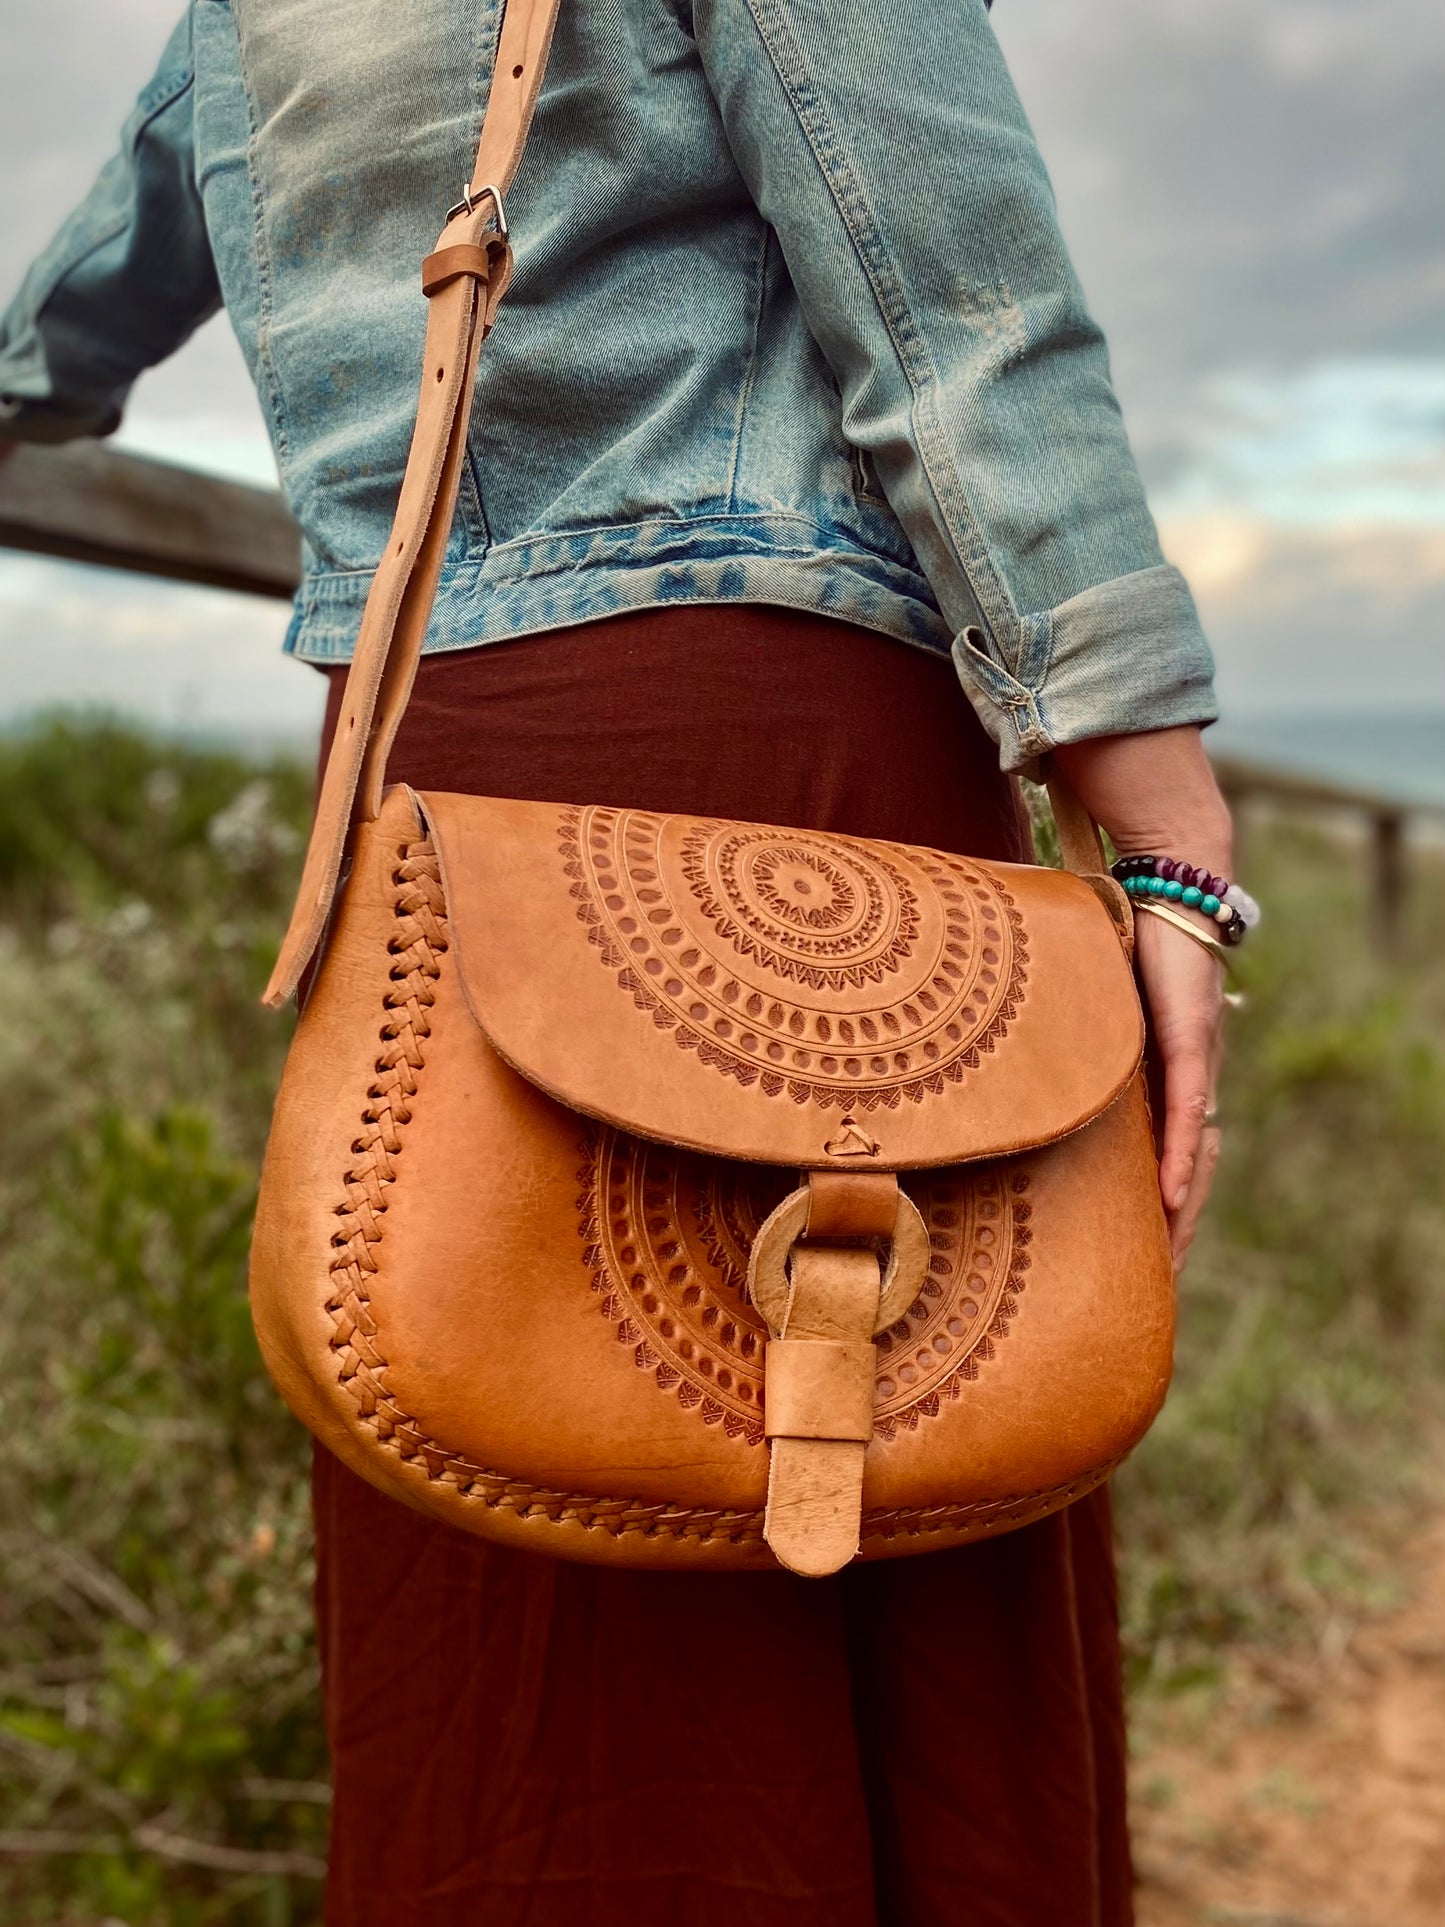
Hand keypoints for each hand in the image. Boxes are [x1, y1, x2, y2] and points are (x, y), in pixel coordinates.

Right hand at [1051, 726, 1230, 1270]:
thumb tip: (963, 1045)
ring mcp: (1189, 1063)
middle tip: (1150, 1287)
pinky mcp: (1188, 1040)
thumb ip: (1034, 1031)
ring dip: (1180, 1212)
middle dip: (1172, 1235)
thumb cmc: (1111, 931)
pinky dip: (1180, 1158)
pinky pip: (1186, 1114)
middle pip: (1185, 1175)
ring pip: (1193, 1157)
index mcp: (1152, 1077)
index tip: (1130, 1261)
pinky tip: (1169, 1197)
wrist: (1166, 874)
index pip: (1156, 1157)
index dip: (1147, 1210)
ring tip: (1162, 1261)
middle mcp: (1181, 1079)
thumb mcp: (1068, 1001)